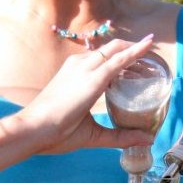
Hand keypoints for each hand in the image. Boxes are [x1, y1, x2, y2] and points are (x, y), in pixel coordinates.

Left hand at [17, 36, 154, 152]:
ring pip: (101, 52)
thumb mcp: (94, 136)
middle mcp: (83, 67)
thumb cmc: (61, 133)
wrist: (31, 129)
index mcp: (93, 81)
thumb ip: (122, 137)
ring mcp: (73, 66)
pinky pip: (91, 58)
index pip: (120, 59)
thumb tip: (148, 140)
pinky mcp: (66, 70)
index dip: (137, 50)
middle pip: (112, 48)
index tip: (151, 42)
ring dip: (118, 54)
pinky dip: (105, 60)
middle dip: (131, 48)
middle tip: (147, 57)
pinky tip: (109, 72)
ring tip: (132, 65)